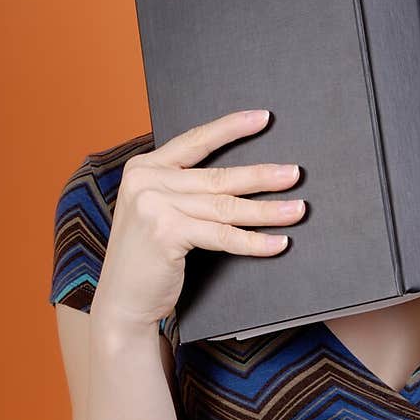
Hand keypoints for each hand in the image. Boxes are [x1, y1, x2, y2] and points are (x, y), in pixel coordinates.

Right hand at [90, 109, 305, 333]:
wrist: (122, 302)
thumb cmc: (147, 257)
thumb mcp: (157, 211)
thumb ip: (183, 189)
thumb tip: (242, 177)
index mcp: (144, 167)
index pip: (195, 140)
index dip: (231, 128)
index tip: (264, 118)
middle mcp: (146, 180)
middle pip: (218, 176)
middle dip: (262, 175)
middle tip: (295, 174)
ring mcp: (154, 205)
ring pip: (225, 206)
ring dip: (267, 210)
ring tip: (298, 209)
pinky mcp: (166, 233)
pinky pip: (222, 236)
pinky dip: (253, 241)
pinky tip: (278, 243)